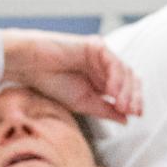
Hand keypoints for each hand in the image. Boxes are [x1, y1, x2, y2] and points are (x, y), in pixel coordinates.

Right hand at [2, 30, 143, 123]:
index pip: (127, 89)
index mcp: (102, 79)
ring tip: (121, 105)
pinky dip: (116, 78)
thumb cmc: (52, 83)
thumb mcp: (84, 103)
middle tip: (133, 111)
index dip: (134, 100)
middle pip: (131, 78)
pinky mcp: (96, 46)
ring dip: (126, 89)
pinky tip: (112, 92)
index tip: (136, 114)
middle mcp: (104, 66)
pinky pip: (113, 62)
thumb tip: (127, 120)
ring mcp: (101, 55)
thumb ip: (105, 110)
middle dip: (134, 95)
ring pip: (125, 70)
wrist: (31, 66)